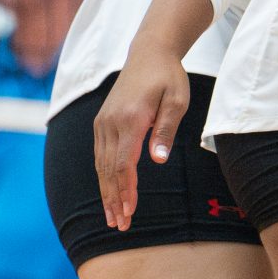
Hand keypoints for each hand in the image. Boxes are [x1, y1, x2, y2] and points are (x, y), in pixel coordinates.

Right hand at [94, 47, 191, 230]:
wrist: (149, 53)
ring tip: (113, 217)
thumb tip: (157, 160)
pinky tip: (108, 192)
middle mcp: (110, 122)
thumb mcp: (178, 100)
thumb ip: (166, 130)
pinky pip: (99, 155)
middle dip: (113, 199)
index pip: (123, 163)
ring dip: (106, 192)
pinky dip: (103, 176)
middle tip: (119, 225)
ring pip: (100, 165)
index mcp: (130, 118)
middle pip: (108, 169)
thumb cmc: (169, 77)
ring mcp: (103, 122)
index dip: (124, 190)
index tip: (128, 212)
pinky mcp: (102, 122)